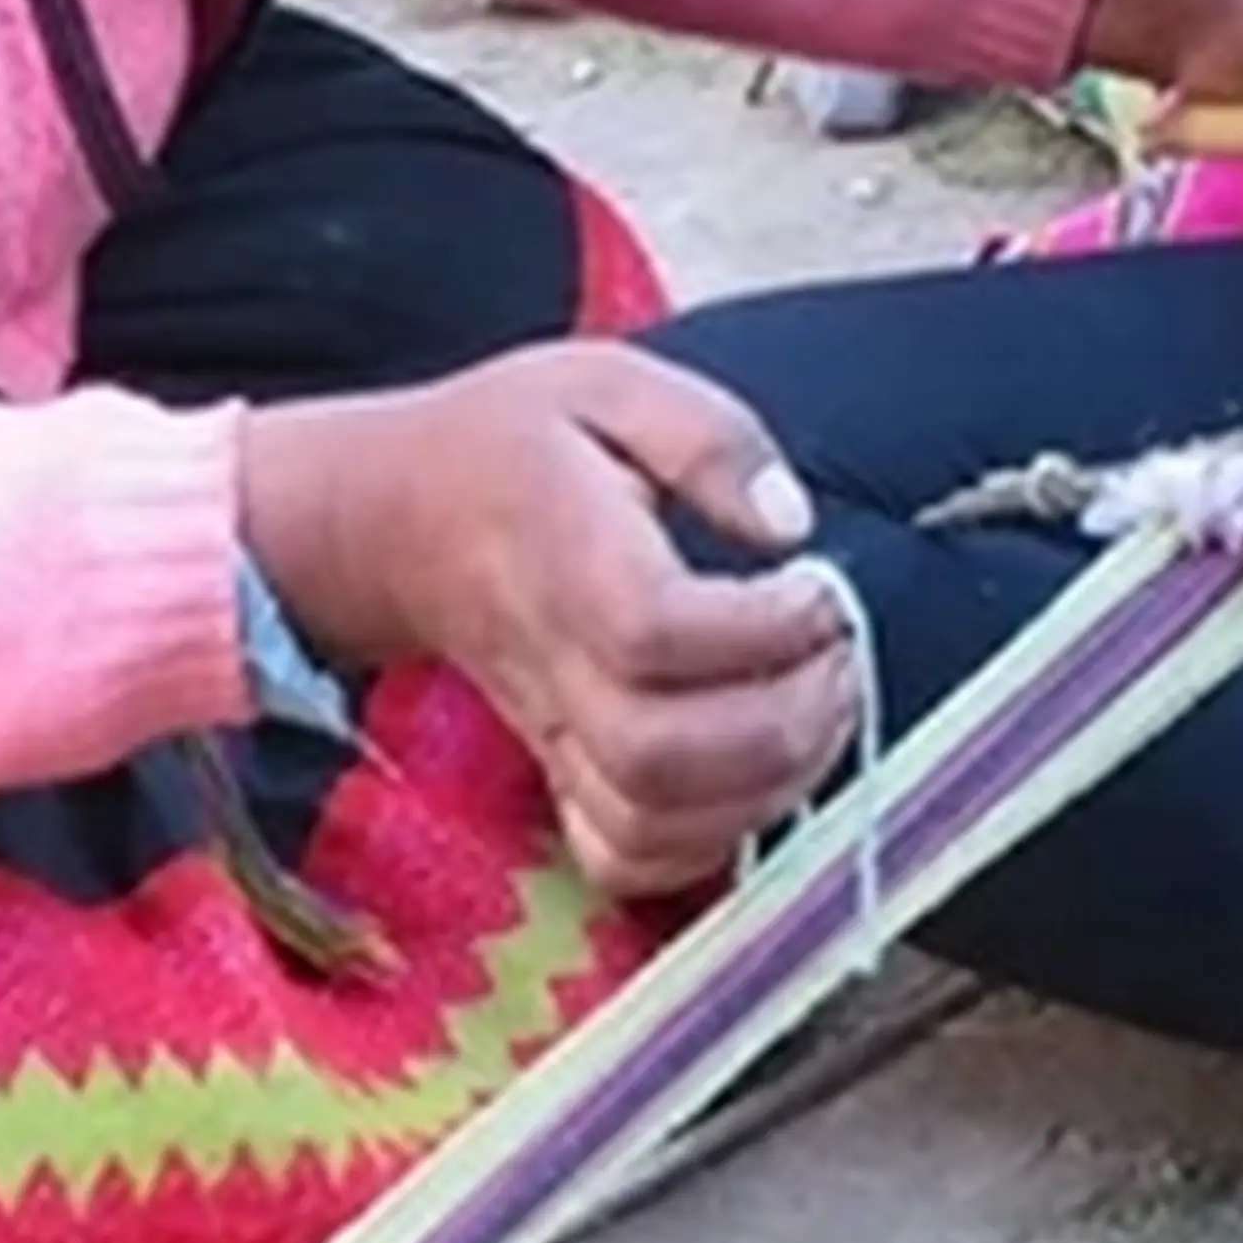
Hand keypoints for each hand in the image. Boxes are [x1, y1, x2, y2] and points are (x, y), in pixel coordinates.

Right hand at [238, 341, 858, 897]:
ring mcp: (550, 733)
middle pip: (659, 755)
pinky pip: (623, 860)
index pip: (657, 630)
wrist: (402, 515)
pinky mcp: (558, 771)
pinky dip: (707, 845)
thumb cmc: (512, 442)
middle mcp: (550, 664)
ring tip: (820, 708)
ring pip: (649, 823)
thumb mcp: (606, 381)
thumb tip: (792, 521)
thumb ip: (708, 437)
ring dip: (765, 787)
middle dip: (784, 720)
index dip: (763, 625)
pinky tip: (758, 774)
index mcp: (563, 555)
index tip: (821, 585)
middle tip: (840, 655)